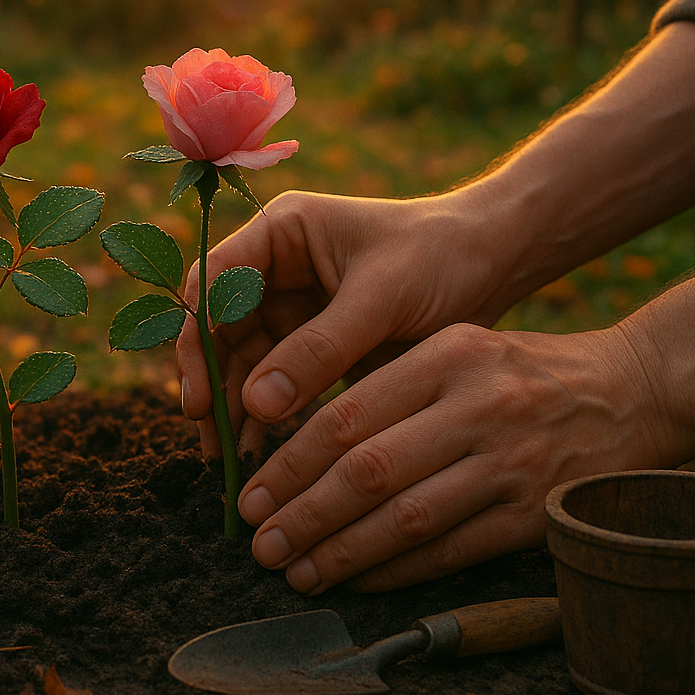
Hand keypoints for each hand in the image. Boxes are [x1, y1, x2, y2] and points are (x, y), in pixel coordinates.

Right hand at [175, 188, 513, 457]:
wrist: (498, 260)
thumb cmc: (442, 255)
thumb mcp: (381, 298)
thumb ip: (319, 348)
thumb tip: (255, 403)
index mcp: (281, 233)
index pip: (214, 282)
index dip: (197, 337)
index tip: (198, 395)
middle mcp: (275, 268)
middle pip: (219, 329)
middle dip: (212, 385)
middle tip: (210, 443)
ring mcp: (292, 307)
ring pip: (242, 362)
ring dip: (235, 408)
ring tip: (232, 462)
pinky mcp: (314, 343)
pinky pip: (276, 382)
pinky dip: (267, 415)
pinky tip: (262, 452)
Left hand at [240, 323, 672, 592]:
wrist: (638, 391)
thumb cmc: (525, 371)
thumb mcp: (459, 345)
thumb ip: (389, 383)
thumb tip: (299, 441)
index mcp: (448, 356)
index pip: (347, 414)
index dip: (289, 463)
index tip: (250, 493)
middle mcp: (477, 406)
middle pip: (367, 469)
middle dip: (302, 513)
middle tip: (260, 542)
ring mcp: (510, 462)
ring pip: (405, 517)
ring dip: (341, 551)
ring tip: (296, 570)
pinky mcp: (536, 510)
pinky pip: (451, 549)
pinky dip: (396, 568)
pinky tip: (357, 576)